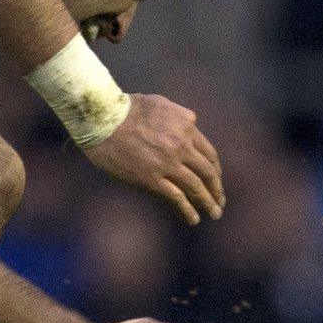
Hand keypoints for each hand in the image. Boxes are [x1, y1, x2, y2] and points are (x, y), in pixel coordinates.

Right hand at [81, 93, 223, 223]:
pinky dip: (188, 210)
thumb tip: (191, 124)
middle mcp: (181, 145)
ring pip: (197, 187)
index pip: (209, 153)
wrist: (102, 120)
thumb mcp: (160, 103)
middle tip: (220, 201)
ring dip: (208, 202)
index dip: (215, 170)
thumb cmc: (126, 108)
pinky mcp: (152, 178)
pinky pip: (176, 197)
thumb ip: (180, 115)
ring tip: (214, 213)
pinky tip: (193, 219)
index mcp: (186, 126)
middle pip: (208, 172)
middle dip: (217, 189)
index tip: (216, 180)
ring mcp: (168, 163)